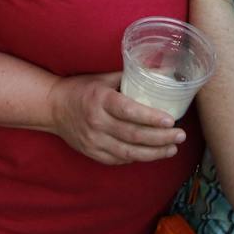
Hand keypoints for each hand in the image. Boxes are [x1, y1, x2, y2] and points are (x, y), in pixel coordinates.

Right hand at [47, 72, 185, 165]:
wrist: (53, 107)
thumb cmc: (82, 89)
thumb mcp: (103, 78)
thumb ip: (129, 78)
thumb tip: (158, 73)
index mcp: (100, 100)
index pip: (129, 111)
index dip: (150, 117)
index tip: (170, 120)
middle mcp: (96, 122)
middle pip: (133, 135)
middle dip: (161, 138)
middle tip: (180, 136)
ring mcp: (94, 141)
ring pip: (129, 152)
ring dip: (154, 153)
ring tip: (172, 149)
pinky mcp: (93, 153)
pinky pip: (119, 160)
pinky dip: (137, 158)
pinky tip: (152, 154)